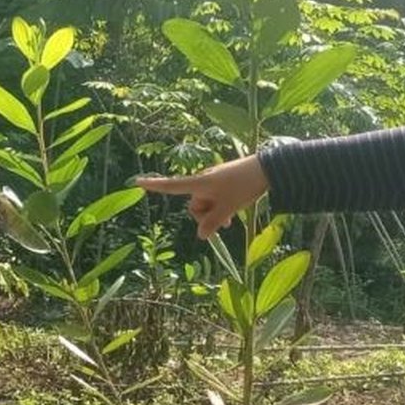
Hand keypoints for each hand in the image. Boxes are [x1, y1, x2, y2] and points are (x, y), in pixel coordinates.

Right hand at [135, 155, 268, 238]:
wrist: (267, 169)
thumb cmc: (244, 186)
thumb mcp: (228, 208)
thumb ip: (213, 222)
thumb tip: (200, 235)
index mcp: (199, 183)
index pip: (172, 186)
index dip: (154, 186)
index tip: (137, 182)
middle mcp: (202, 181)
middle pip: (194, 204)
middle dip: (205, 215)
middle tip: (226, 221)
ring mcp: (213, 181)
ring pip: (206, 203)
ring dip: (215, 213)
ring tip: (232, 218)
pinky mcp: (223, 182)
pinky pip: (215, 198)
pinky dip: (221, 207)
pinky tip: (234, 211)